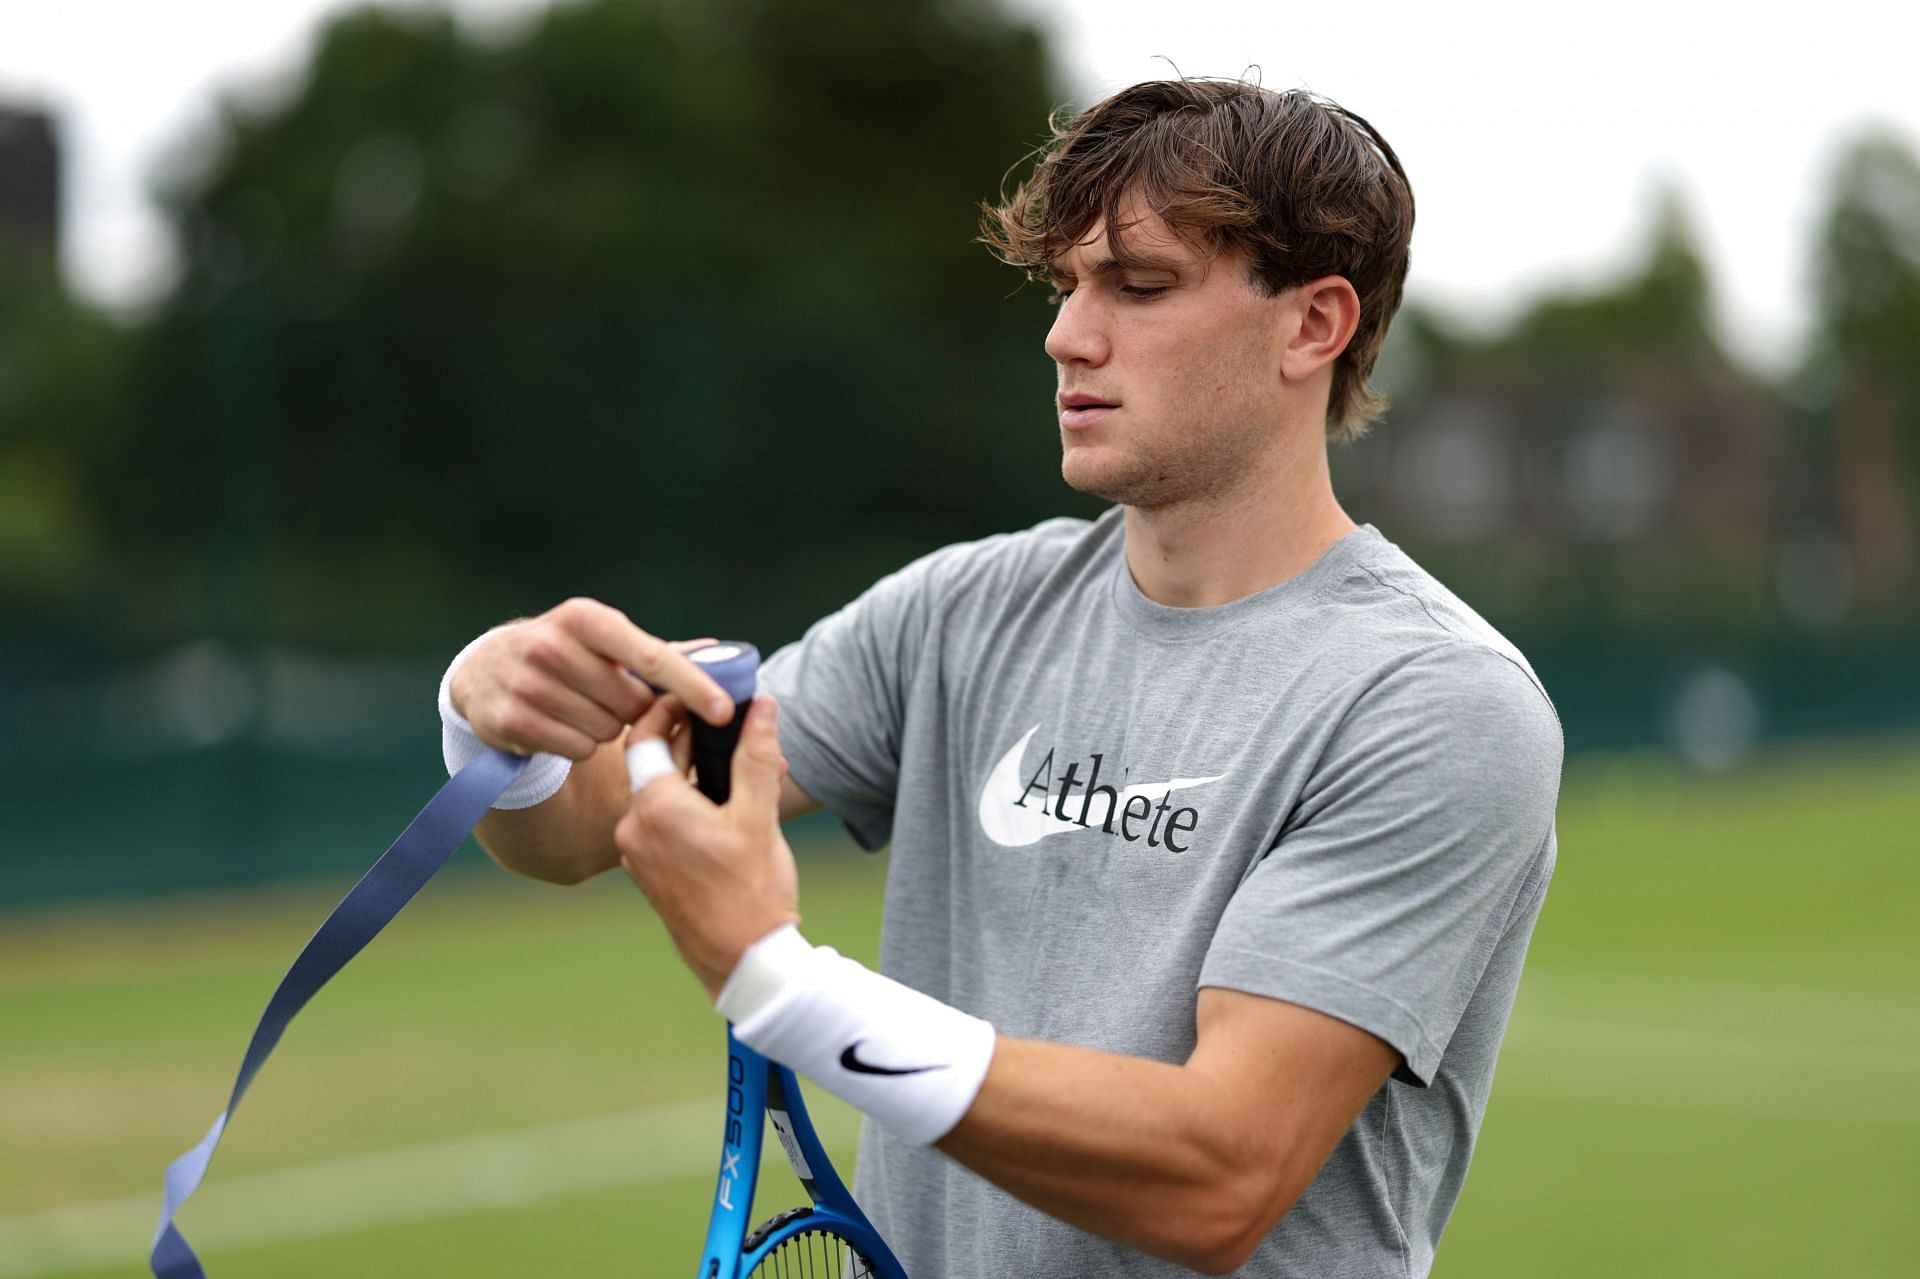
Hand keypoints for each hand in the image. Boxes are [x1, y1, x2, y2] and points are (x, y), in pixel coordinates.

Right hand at [448, 597, 735, 759]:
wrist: (486, 671)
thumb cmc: (565, 653)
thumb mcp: (603, 640)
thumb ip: (658, 650)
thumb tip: (717, 650)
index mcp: (584, 618)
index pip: (650, 656)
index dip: (692, 685)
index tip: (725, 710)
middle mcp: (552, 645)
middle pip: (632, 703)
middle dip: (632, 708)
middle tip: (609, 697)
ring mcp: (528, 684)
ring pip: (606, 730)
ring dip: (605, 728)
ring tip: (580, 708)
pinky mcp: (512, 721)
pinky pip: (577, 749)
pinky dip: (579, 745)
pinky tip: (560, 725)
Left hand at [616, 695, 798, 998]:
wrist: (743, 962)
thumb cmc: (752, 891)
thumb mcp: (759, 815)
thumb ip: (756, 755)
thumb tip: (761, 706)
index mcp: (654, 807)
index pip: (645, 735)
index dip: (668, 707)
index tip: (696, 693)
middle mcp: (634, 827)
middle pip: (655, 762)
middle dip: (694, 740)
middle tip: (730, 722)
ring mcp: (638, 853)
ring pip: (662, 793)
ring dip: (697, 774)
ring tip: (745, 768)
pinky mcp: (650, 872)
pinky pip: (664, 822)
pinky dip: (690, 805)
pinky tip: (730, 805)